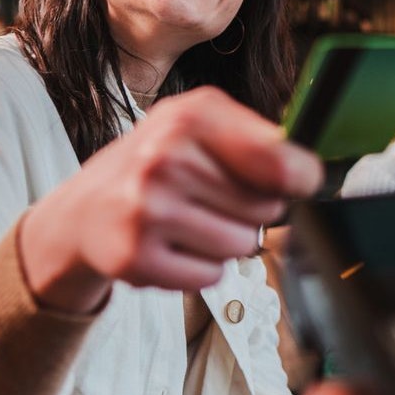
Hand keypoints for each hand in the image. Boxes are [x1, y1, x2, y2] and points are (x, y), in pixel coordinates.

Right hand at [21, 87, 322, 312]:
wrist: (83, 210)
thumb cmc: (156, 164)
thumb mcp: (200, 126)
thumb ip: (260, 140)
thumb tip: (310, 173)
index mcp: (191, 118)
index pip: (280, 161)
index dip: (300, 178)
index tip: (295, 181)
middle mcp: (165, 159)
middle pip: (267, 210)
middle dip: (250, 211)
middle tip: (211, 199)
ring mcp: (147, 210)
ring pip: (242, 246)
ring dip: (225, 241)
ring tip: (189, 222)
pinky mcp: (136, 257)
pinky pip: (212, 276)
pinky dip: (200, 268)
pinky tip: (172, 245)